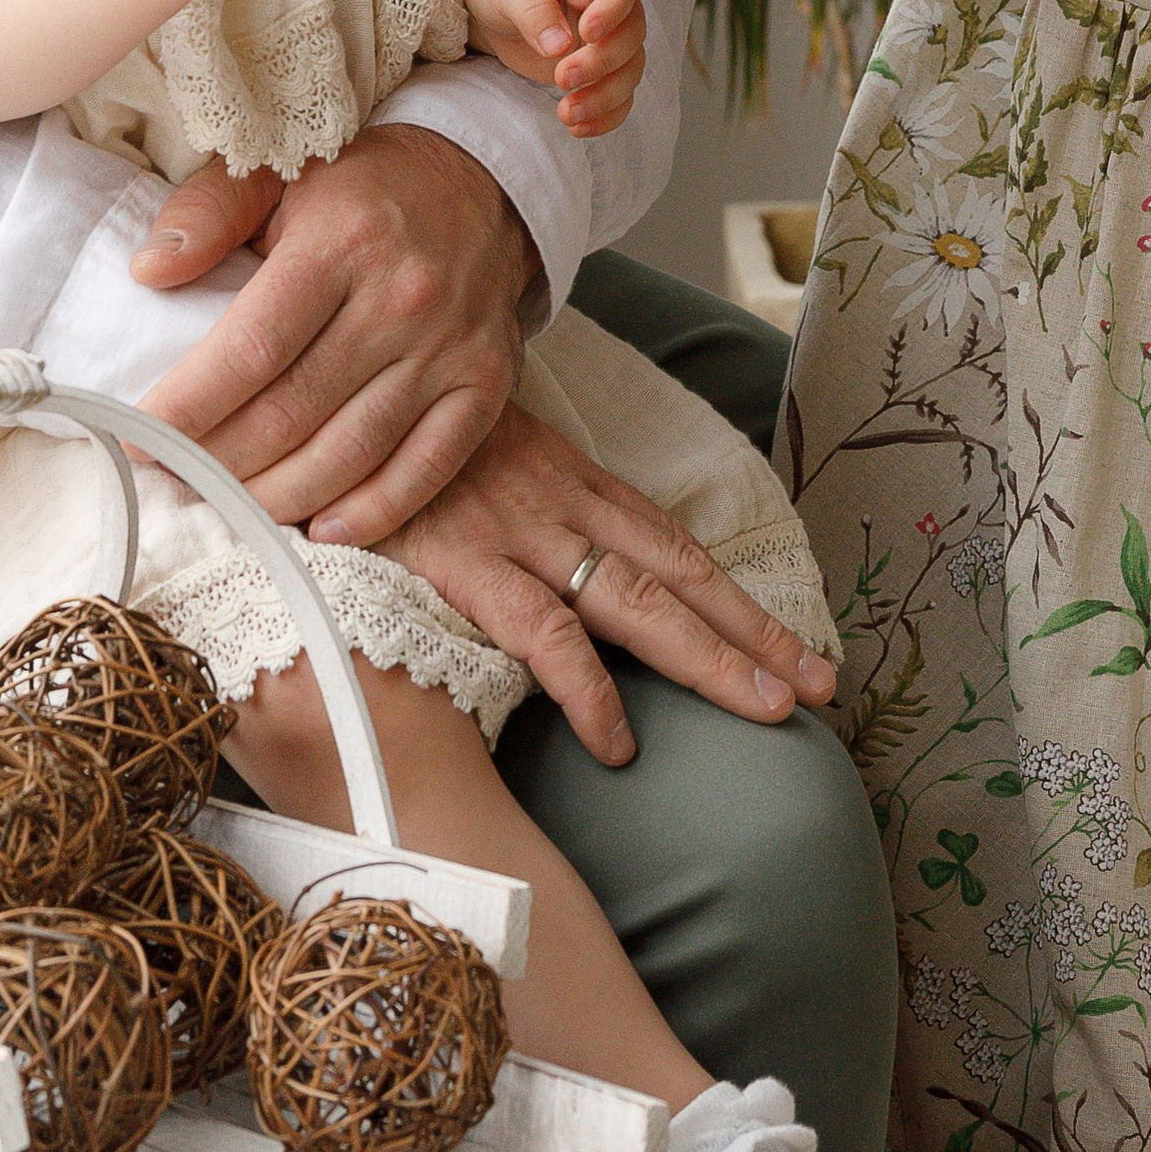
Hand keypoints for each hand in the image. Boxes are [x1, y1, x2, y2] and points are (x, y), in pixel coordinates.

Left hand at [135, 123, 534, 541]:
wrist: (485, 179)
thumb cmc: (364, 183)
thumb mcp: (280, 169)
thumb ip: (209, 212)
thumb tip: (149, 272)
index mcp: (344, 242)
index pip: (251, 350)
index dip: (188, 407)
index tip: (138, 437)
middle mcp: (404, 300)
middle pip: (293, 413)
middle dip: (219, 460)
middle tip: (172, 478)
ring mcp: (452, 349)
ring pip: (351, 453)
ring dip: (279, 496)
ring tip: (228, 505)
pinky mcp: (488, 385)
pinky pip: (427, 468)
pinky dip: (373, 512)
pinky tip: (322, 528)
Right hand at [376, 402, 837, 763]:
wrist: (327, 408)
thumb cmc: (402, 453)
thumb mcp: (486, 468)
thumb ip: (535, 517)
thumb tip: (575, 574)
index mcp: (576, 486)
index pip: (678, 550)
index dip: (741, 602)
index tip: (800, 648)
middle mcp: (566, 507)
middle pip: (682, 578)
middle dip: (758, 634)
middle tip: (823, 687)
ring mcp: (522, 536)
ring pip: (639, 604)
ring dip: (712, 658)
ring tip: (772, 709)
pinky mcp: (467, 567)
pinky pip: (544, 635)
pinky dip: (588, 691)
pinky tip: (622, 743)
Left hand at [458, 0, 645, 136]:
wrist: (488, 0)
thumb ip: (533, 11)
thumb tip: (560, 47)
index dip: (613, 10)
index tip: (586, 33)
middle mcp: (606, 2)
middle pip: (632, 32)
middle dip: (603, 62)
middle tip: (562, 77)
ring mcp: (606, 38)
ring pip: (630, 69)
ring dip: (605, 96)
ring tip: (567, 114)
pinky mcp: (597, 69)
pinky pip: (619, 95)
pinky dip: (606, 116)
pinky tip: (579, 128)